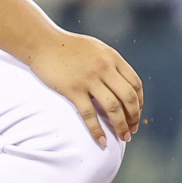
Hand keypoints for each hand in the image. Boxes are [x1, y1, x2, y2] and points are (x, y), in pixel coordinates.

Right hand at [26, 30, 143, 146]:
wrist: (42, 42)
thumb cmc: (69, 46)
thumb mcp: (97, 49)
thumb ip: (110, 63)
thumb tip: (121, 82)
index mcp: (113, 58)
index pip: (135, 84)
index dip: (139, 101)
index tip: (137, 113)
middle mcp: (105, 68)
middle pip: (128, 97)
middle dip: (134, 116)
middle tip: (133, 129)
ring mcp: (89, 79)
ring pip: (113, 107)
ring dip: (121, 125)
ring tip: (123, 137)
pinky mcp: (73, 89)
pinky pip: (89, 114)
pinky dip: (97, 130)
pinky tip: (102, 140)